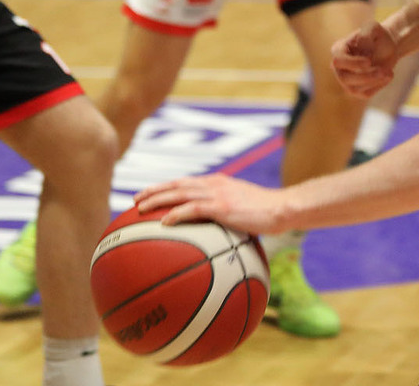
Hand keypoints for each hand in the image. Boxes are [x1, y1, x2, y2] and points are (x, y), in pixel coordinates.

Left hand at [134, 174, 289, 232]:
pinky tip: (164, 222)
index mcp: (218, 183)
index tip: (149, 193)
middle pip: (177, 183)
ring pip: (180, 192)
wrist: (282, 208)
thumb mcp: (243, 211)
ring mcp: (217, 193)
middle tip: (135, 199)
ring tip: (140, 207)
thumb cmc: (266, 214)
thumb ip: (228, 217)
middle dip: (154, 189)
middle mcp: (214, 184)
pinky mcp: (222, 206)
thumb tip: (217, 237)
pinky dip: (176, 213)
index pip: (186, 181)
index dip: (166, 186)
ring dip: (158, 199)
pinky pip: (193, 208)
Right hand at [331, 19, 400, 97]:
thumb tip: (361, 48)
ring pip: (354, 89)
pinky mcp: (357, 90)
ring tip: (389, 73)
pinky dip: (378, 86)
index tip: (369, 61)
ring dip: (373, 82)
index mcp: (338, 50)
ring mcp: (346, 80)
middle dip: (365, 76)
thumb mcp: (373, 27)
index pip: (338, 61)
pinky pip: (365, 94)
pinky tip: (389, 75)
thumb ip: (366, 34)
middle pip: (345, 78)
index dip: (353, 63)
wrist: (388, 47)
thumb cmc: (378, 35)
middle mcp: (339, 67)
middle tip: (384, 71)